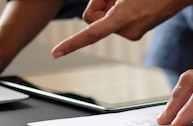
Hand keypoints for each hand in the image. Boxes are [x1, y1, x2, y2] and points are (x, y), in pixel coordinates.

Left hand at [52, 0, 192, 57]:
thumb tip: (94, 11)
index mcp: (123, 18)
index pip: (90, 33)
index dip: (71, 43)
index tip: (56, 53)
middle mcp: (127, 31)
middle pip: (93, 19)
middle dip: (99, 5)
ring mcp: (133, 34)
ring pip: (104, 21)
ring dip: (110, 6)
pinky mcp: (136, 33)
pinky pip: (115, 22)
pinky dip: (117, 12)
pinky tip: (133, 4)